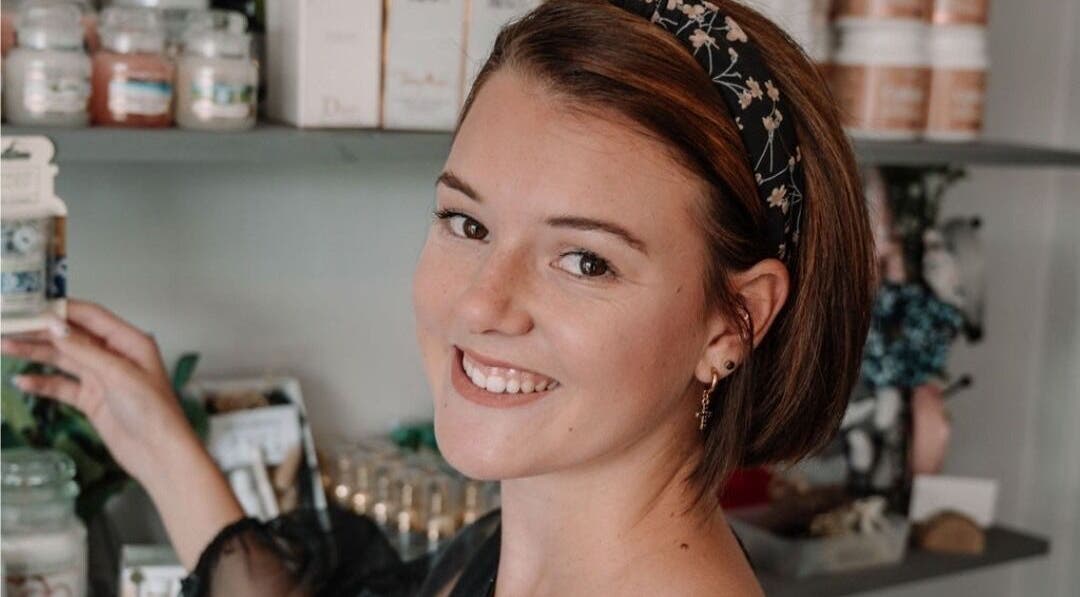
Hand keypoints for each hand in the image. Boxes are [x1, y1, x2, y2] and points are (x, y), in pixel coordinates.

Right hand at [1, 298, 243, 567]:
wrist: (159, 454)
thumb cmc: (153, 412)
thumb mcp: (118, 375)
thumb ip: (85, 350)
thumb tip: (55, 325)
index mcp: (130, 342)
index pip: (90, 316)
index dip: (60, 310)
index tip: (29, 306)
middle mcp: (116, 356)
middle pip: (72, 337)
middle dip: (40, 332)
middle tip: (7, 328)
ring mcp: (103, 378)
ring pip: (63, 359)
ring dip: (35, 354)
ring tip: (4, 347)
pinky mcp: (93, 400)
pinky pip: (63, 386)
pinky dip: (43, 383)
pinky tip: (22, 381)